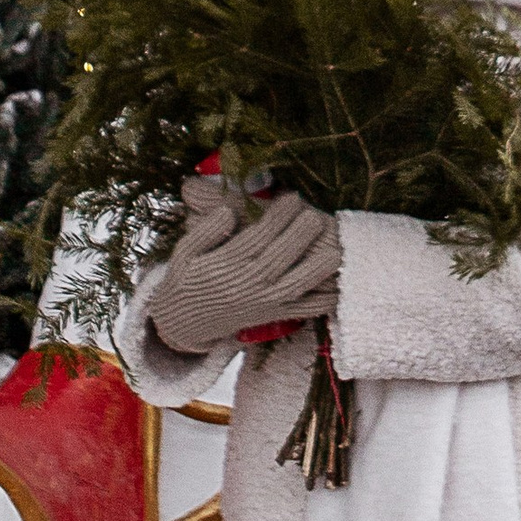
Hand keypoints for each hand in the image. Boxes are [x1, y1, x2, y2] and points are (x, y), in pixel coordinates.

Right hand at [148, 183, 342, 355]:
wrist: (183, 323)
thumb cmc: (186, 280)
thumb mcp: (184, 253)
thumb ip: (204, 231)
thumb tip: (229, 211)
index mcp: (225, 266)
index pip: (257, 238)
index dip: (277, 218)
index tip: (292, 197)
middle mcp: (246, 285)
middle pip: (279, 259)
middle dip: (300, 236)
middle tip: (316, 215)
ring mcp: (262, 302)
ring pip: (294, 286)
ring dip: (317, 269)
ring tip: (336, 250)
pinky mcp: (272, 315)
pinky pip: (300, 310)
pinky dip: (321, 302)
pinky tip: (338, 288)